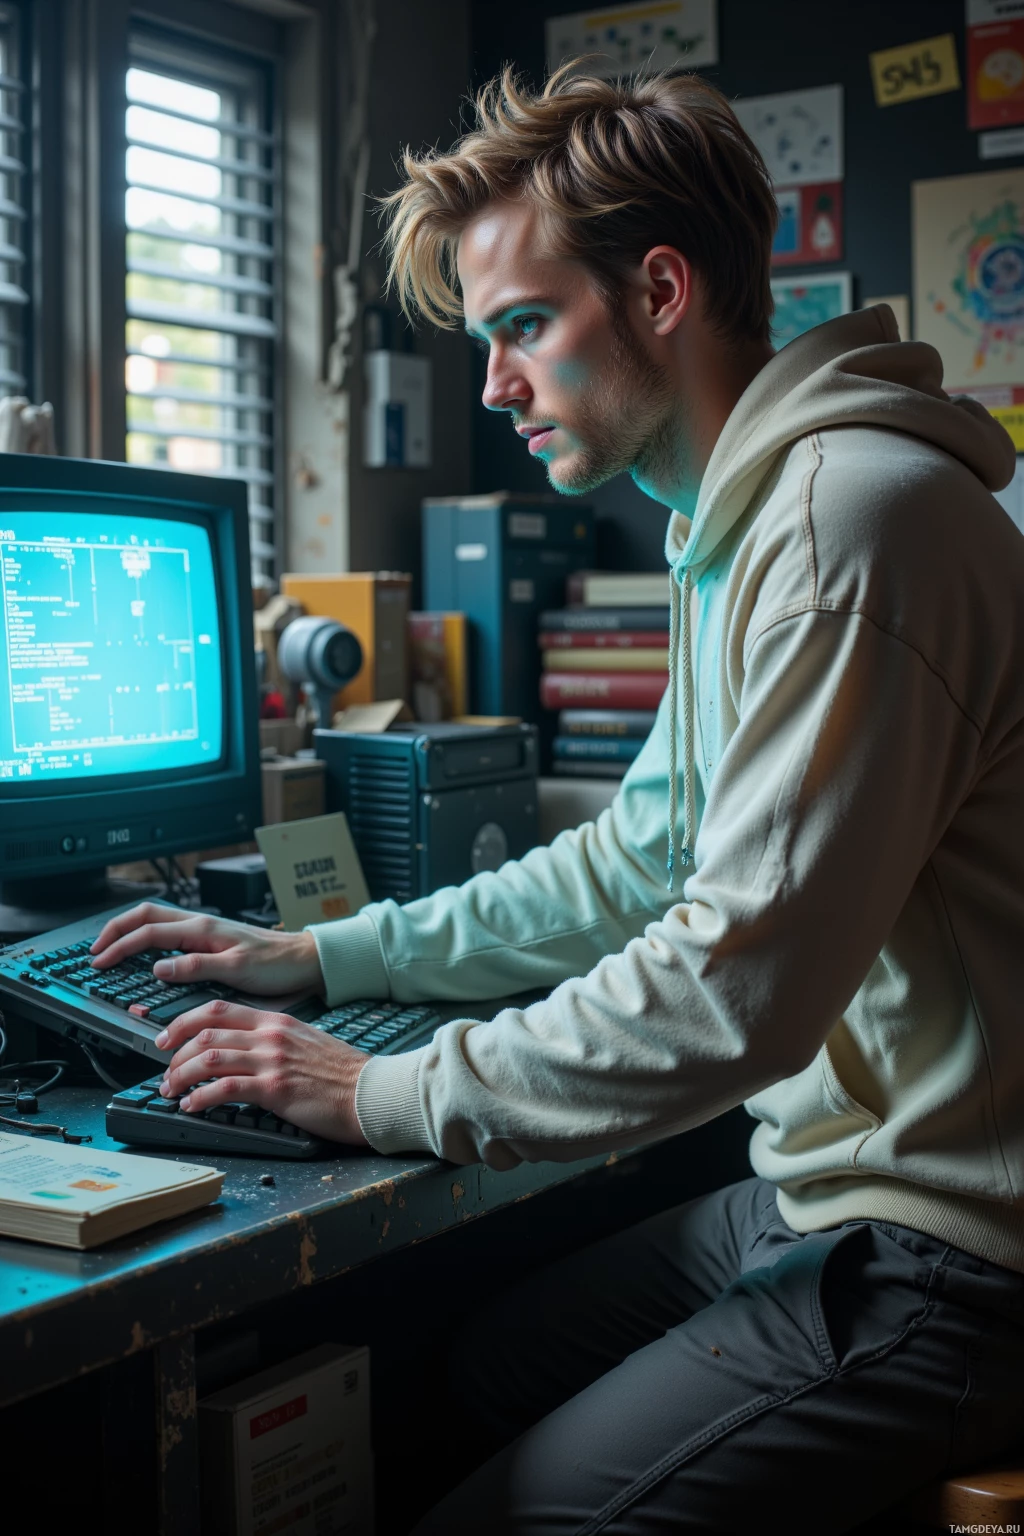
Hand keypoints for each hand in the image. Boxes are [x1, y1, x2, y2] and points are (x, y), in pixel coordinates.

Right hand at [89, 903, 324, 996]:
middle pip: (146, 916)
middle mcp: (201, 924)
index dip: (120, 946)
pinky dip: (149, 939)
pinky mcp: (212, 939)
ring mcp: (206, 930)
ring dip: (130, 931)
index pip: (148, 931)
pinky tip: (146, 952)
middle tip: (95, 951)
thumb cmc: (278, 964)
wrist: (306, 959)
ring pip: (157, 921)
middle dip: (116, 930)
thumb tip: (158, 968)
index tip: (100, 962)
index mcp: (203, 929)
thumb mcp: (237, 969)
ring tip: (112, 948)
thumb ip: (196, 967)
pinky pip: (171, 933)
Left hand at [157, 999, 370, 1144]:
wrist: (371, 1091)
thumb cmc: (344, 1074)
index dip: (185, 1022)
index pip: (219, 1010)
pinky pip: (225, 1089)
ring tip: (171, 1091)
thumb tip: (246, 1050)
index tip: (169, 1038)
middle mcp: (270, 1036)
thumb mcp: (307, 1042)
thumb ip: (276, 1041)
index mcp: (276, 1022)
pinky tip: (191, 1106)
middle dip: (176, 1052)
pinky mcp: (275, 1089)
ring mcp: (272, 1061)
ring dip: (182, 1076)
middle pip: (207, 1032)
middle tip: (164, 1070)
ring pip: (210, 1058)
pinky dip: (201, 1097)